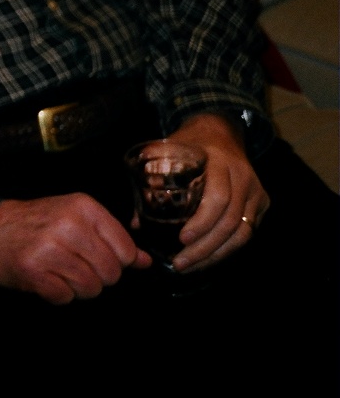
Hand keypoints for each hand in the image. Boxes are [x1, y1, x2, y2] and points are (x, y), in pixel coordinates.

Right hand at [0, 193, 150, 303]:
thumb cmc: (35, 224)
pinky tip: (45, 279)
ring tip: (58, 272)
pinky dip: (57, 295)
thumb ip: (111, 238)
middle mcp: (68, 225)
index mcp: (83, 208)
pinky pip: (65, 298)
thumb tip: (146, 261)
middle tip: (74, 266)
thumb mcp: (75, 218)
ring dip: (76, 288)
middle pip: (110, 273)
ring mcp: (49, 248)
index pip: (125, 250)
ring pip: (90, 289)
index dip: (115, 261)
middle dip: (96, 278)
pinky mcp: (33, 271)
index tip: (97, 257)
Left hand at [167, 112, 267, 272]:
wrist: (220, 130)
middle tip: (180, 263)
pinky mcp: (262, 202)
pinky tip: (208, 259)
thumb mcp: (168, 151)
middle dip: (205, 247)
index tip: (182, 239)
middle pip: (230, 220)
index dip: (202, 222)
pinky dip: (228, 249)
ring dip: (216, 255)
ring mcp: (256, 190)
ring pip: (243, 232)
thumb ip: (152, 181)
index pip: (217, 198)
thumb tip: (135, 223)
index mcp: (219, 162)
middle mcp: (243, 177)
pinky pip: (248, 232)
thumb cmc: (189, 143)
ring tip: (191, 267)